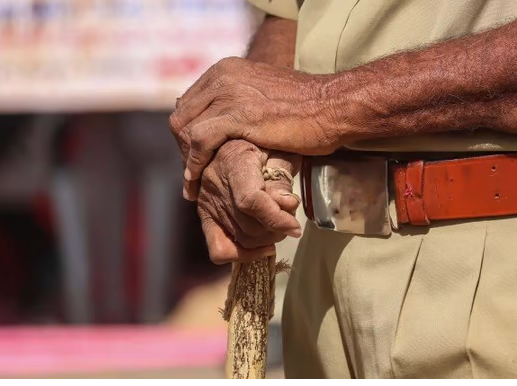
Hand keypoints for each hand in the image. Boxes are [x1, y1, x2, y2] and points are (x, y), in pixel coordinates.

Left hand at [169, 57, 340, 187]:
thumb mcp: (265, 97)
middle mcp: (223, 77)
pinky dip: (193, 165)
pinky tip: (196, 184)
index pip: (190, 104)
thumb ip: (242, 103)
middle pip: (182, 116)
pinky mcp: (238, 115)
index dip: (187, 135)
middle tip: (193, 176)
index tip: (195, 159)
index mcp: (227, 70)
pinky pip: (200, 141)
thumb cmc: (308, 109)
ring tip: (193, 185)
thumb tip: (226, 124)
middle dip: (183, 150)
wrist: (334, 106)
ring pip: (185, 129)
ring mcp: (229, 93)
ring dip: (186, 161)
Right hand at [197, 140, 302, 263]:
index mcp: (234, 160)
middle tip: (290, 221)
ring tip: (278, 227)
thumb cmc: (262, 142)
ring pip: (240, 239)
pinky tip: (261, 247)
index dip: (275, 219)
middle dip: (276, 230)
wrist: (231, 139)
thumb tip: (287, 205)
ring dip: (266, 240)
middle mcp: (215, 183)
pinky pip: (218, 249)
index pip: (251, 200)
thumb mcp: (279, 150)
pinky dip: (242, 255)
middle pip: (248, 225)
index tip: (295, 228)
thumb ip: (282, 177)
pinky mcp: (205, 215)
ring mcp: (207, 202)